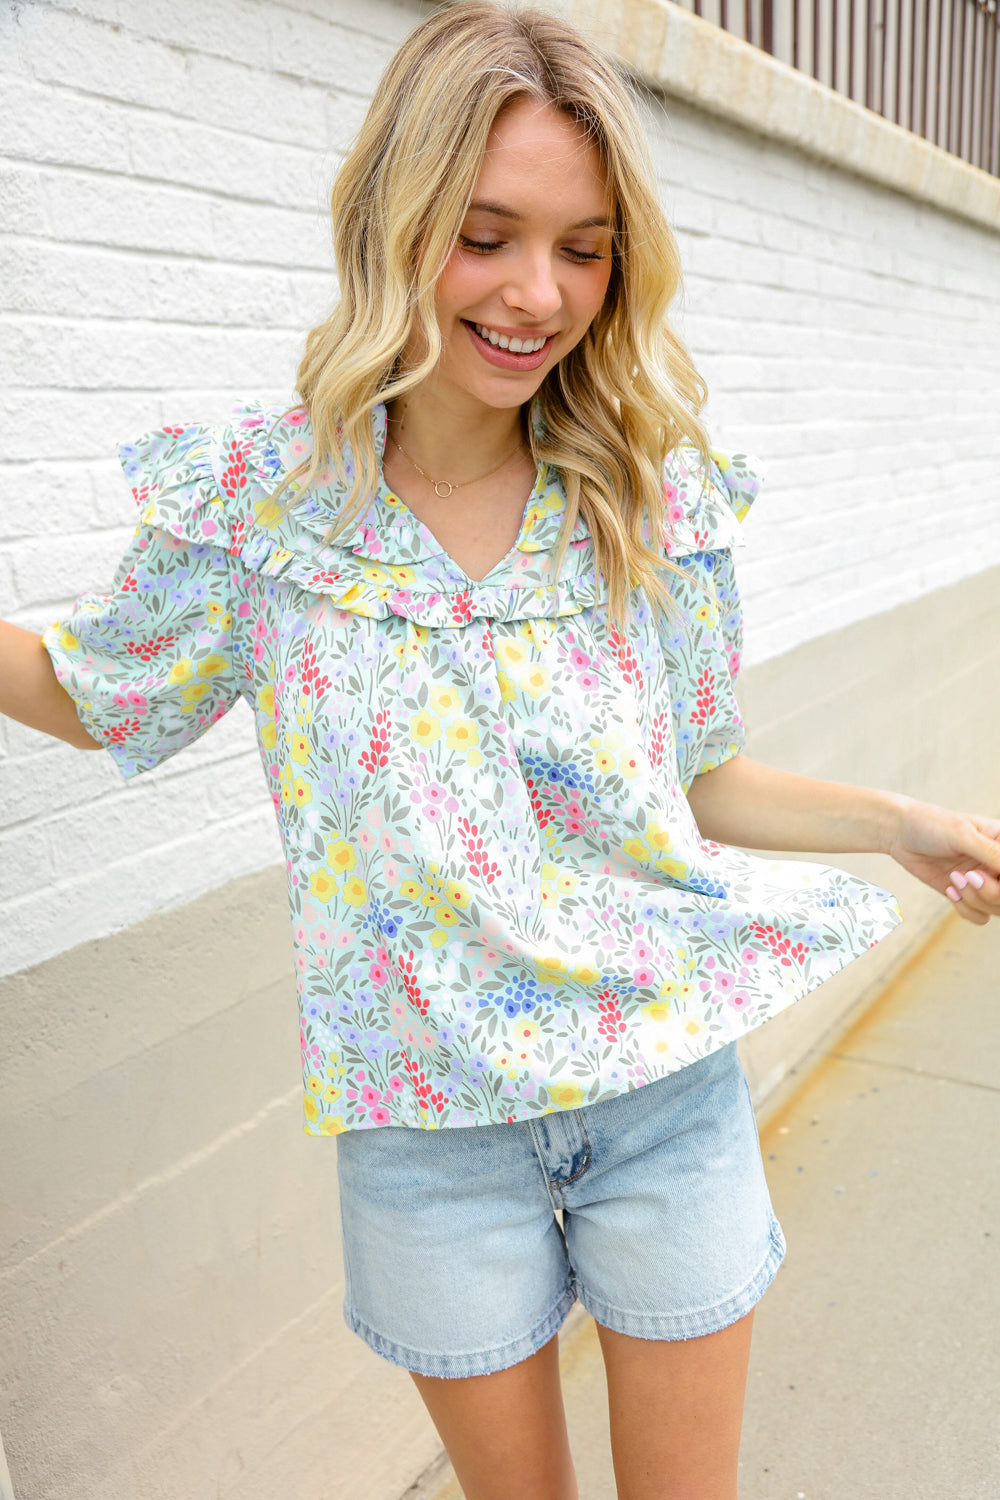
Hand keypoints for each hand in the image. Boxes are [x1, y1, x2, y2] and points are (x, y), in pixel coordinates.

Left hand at [886, 800, 999, 925]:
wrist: (899, 833)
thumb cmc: (932, 824)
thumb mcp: (963, 834)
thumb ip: (992, 853)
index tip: (983, 873)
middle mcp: (998, 864)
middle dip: (991, 892)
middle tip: (968, 876)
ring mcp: (985, 881)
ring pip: (998, 909)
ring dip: (976, 900)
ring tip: (955, 879)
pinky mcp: (968, 894)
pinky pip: (980, 916)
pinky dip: (966, 909)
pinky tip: (950, 889)